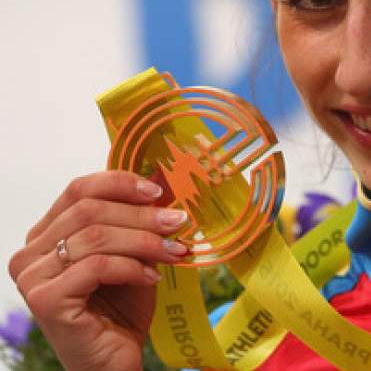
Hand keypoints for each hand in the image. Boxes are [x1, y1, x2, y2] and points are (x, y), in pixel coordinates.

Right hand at [8, 171, 188, 370]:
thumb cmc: (122, 306)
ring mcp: (33, 277)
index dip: (120, 183)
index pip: (79, 189)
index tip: (158, 192)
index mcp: (47, 233)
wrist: (114, 359)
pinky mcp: (45, 300)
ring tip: (174, 251)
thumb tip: (164, 180)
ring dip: (144, 241)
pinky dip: (131, 268)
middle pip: (89, 210)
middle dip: (141, 215)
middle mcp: (31, 252)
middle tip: (177, 222)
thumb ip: (139, 220)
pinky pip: (96, 267)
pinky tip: (151, 277)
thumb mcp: (135, 252)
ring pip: (95, 237)